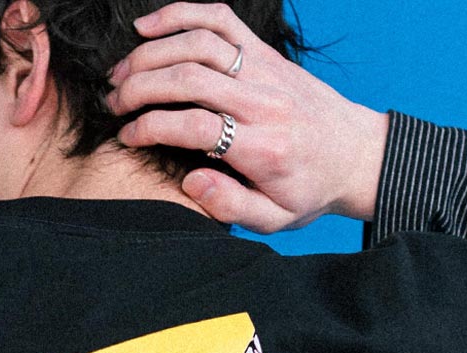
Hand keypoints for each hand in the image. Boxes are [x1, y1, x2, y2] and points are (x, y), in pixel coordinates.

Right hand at [107, 3, 389, 231]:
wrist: (353, 154)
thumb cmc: (309, 190)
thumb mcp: (275, 218)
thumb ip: (231, 205)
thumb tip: (191, 182)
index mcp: (262, 147)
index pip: (195, 125)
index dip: (151, 128)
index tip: (127, 137)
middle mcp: (262, 100)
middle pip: (189, 77)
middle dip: (140, 87)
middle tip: (112, 102)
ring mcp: (263, 68)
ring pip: (198, 43)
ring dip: (151, 54)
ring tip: (121, 74)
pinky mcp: (263, 51)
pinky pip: (219, 19)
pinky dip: (179, 14)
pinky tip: (147, 27)